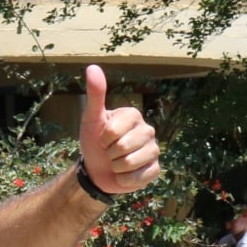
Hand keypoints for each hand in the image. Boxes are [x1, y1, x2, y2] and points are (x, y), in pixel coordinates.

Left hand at [77, 66, 158, 196]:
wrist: (97, 169)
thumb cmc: (94, 141)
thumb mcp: (91, 118)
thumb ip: (95, 94)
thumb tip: (92, 66)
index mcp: (133, 115)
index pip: (113, 131)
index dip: (103, 139)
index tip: (102, 139)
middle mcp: (147, 130)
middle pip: (123, 147)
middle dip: (110, 154)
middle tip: (109, 152)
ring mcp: (154, 150)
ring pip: (131, 163)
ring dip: (117, 168)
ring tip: (116, 163)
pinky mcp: (155, 169)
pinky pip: (140, 177)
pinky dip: (126, 180)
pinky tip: (124, 175)